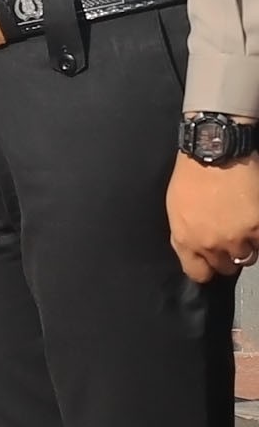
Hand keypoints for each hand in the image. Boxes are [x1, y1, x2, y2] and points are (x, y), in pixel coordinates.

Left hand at [170, 152, 258, 284]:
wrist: (215, 152)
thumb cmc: (191, 176)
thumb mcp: (176, 209)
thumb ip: (185, 235)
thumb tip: (194, 253)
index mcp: (186, 240)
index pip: (199, 274)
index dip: (207, 268)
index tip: (212, 261)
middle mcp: (211, 244)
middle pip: (226, 267)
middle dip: (228, 254)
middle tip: (231, 236)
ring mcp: (237, 237)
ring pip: (248, 257)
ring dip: (248, 244)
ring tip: (243, 224)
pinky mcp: (258, 228)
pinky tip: (254, 220)